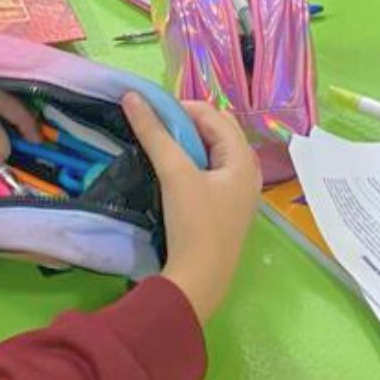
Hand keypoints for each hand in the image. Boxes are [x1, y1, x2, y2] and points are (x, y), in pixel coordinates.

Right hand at [132, 95, 259, 321]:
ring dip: (187, 143)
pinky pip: (210, 171)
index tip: (149, 112)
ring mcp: (238, 192)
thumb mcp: (175, 174)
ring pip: (212, 152)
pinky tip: (170, 172)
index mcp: (244, 158)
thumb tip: (132, 96)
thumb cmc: (194, 225)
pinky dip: (191, 163)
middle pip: (216, 130)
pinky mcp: (225, 208)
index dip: (181, 107)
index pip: (213, 115)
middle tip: (154, 128)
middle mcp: (247, 171)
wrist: (199, 282)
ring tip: (159, 147)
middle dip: (185, 123)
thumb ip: (154, 133)